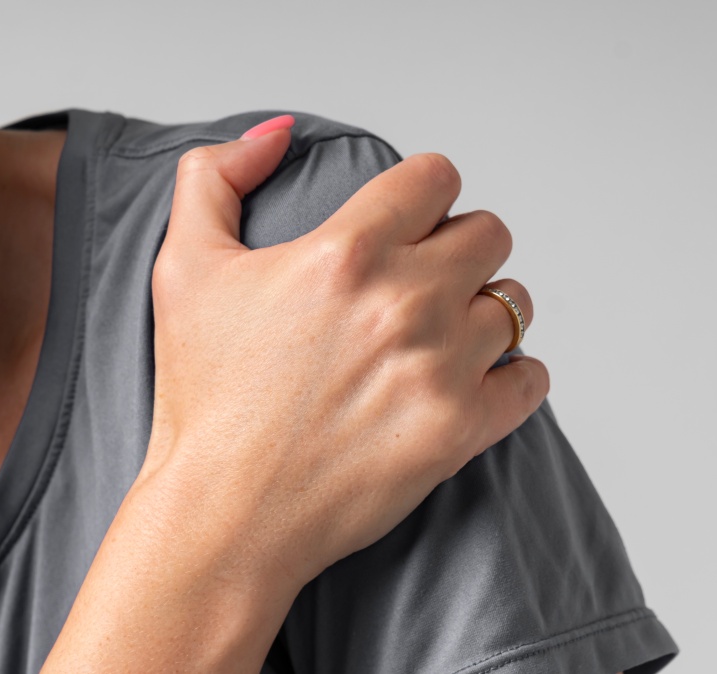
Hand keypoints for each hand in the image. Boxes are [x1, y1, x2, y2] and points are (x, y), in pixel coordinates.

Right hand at [44, 116, 547, 671]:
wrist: (225, 515)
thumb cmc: (205, 398)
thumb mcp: (183, 268)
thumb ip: (215, 177)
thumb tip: (277, 133)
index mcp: (346, 253)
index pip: (437, 177)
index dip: (426, 192)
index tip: (414, 219)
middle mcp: (404, 302)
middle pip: (490, 233)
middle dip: (462, 247)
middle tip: (429, 279)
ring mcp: (441, 368)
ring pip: (515, 304)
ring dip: (486, 311)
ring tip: (445, 335)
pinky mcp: (462, 430)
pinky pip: (533, 378)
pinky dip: (513, 375)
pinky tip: (474, 380)